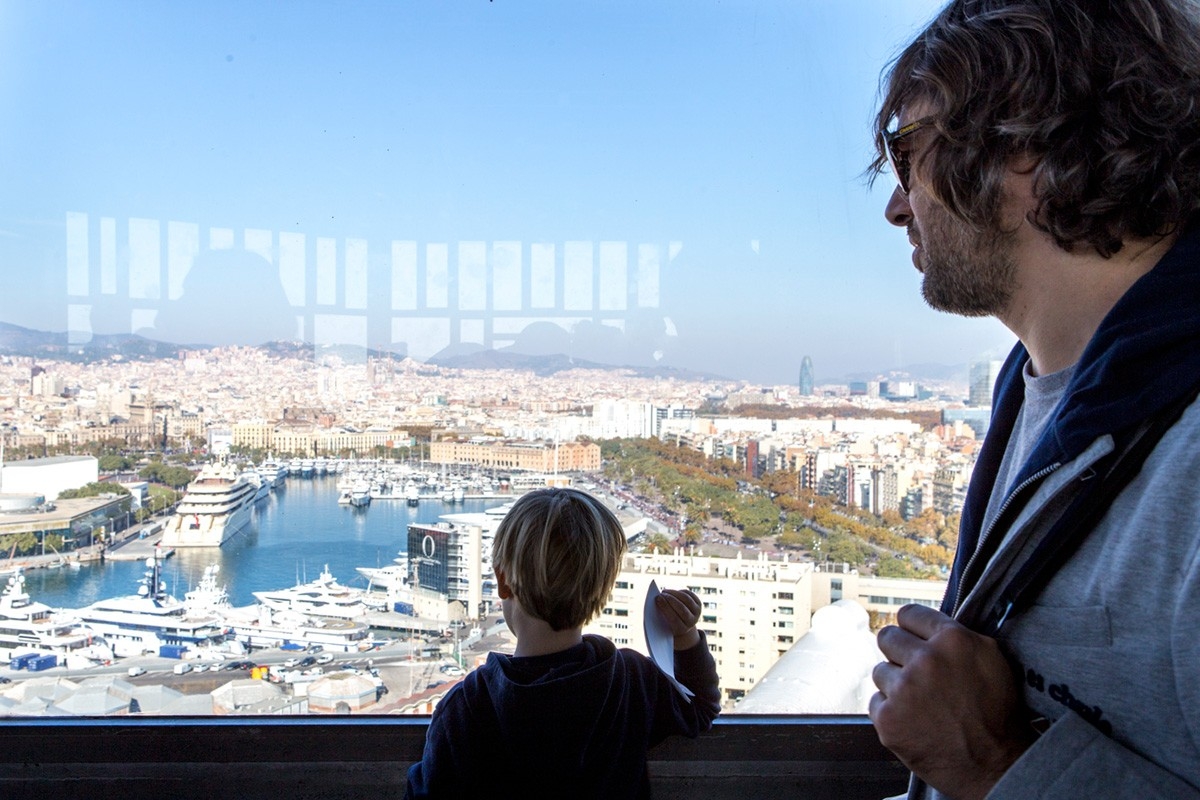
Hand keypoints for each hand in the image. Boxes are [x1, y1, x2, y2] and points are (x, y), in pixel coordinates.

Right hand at [655, 588, 700, 649]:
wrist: (682, 622)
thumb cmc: (668, 622)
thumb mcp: (664, 622)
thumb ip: (660, 614)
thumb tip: (656, 601)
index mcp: (682, 629)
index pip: (674, 619)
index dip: (665, 608)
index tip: (657, 599)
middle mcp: (692, 622)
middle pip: (682, 609)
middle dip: (669, 599)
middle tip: (660, 594)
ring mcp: (697, 612)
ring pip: (686, 599)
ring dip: (674, 593)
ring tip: (664, 592)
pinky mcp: (699, 604)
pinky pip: (689, 594)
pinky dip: (679, 592)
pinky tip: (671, 592)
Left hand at [870, 604, 1033, 799]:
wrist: (995, 767)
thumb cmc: (997, 714)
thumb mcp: (991, 660)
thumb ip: (957, 635)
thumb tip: (927, 624)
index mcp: (952, 640)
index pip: (909, 614)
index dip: (911, 627)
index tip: (913, 638)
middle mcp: (925, 660)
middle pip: (887, 637)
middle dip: (899, 652)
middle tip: (915, 672)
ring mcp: (903, 690)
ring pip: (879, 671)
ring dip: (895, 684)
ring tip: (921, 703)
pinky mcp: (888, 719)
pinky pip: (875, 701)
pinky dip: (890, 711)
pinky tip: (914, 721)